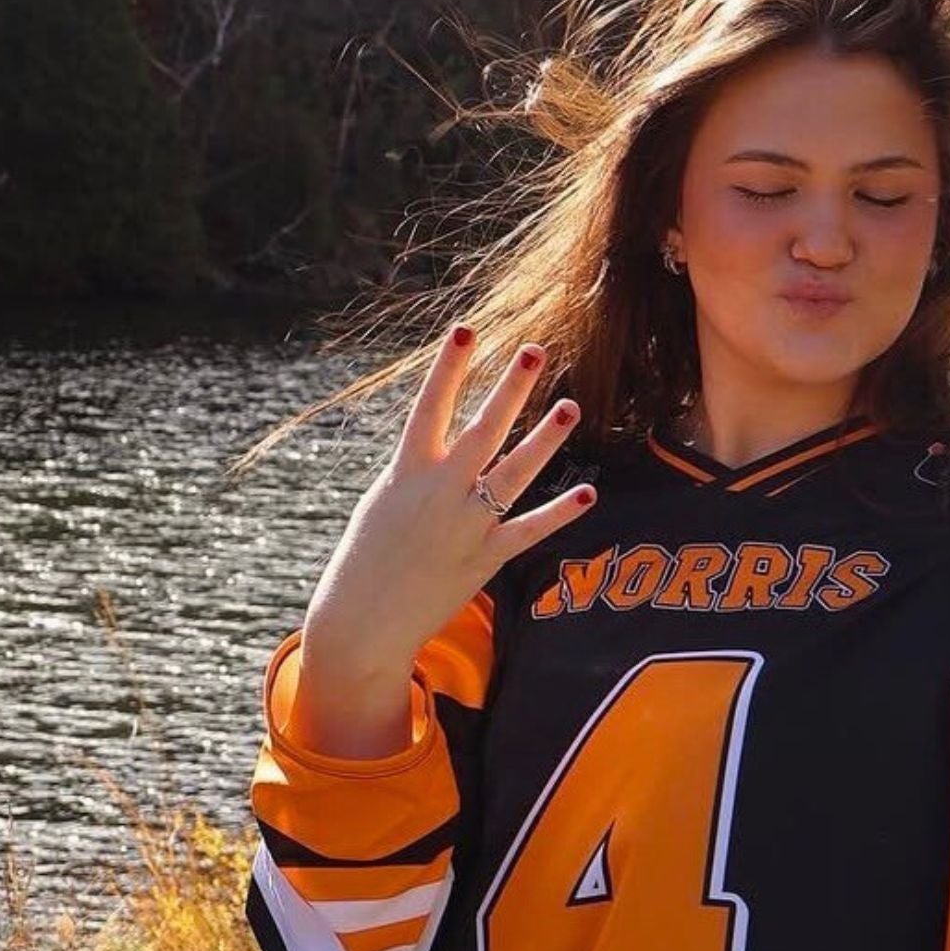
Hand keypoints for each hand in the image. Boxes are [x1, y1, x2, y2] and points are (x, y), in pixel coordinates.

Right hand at [301, 324, 591, 679]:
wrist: (362, 620)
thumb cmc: (368, 556)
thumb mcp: (384, 500)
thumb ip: (419, 471)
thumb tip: (444, 445)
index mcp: (405, 472)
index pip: (430, 407)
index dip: (449, 367)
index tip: (467, 329)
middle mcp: (438, 492)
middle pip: (482, 430)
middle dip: (509, 389)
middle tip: (535, 350)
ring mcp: (464, 524)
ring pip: (514, 473)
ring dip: (545, 438)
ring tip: (571, 405)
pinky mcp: (484, 559)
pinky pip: (529, 531)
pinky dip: (559, 513)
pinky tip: (587, 492)